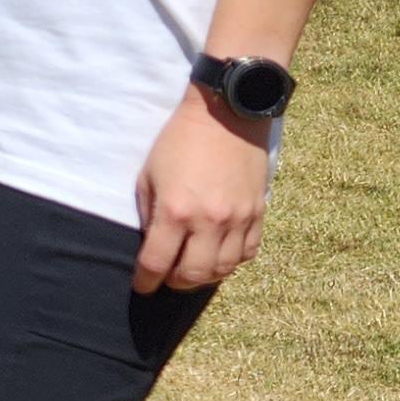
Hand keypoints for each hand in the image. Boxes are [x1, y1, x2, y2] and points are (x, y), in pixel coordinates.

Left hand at [132, 89, 269, 291]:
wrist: (224, 114)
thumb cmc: (178, 142)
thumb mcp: (148, 175)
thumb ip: (148, 214)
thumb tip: (151, 244)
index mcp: (175, 211)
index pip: (156, 264)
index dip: (145, 282)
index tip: (141, 286)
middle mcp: (209, 221)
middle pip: (193, 276)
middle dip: (174, 284)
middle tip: (166, 278)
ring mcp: (237, 219)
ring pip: (223, 270)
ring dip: (204, 277)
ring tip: (191, 270)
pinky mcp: (257, 212)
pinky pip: (247, 252)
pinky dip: (231, 261)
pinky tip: (218, 255)